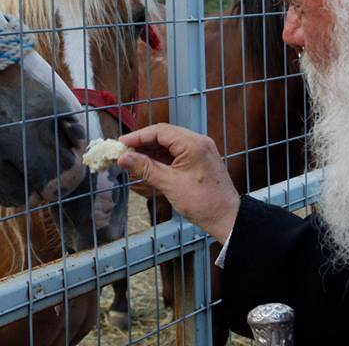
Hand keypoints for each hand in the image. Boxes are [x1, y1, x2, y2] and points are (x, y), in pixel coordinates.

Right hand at [118, 124, 239, 242]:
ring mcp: (200, 150)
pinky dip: (162, 158)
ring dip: (151, 151)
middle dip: (143, 143)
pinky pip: (177, 153)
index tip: (121, 143)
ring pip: (170, 144)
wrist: (227, 218)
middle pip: (165, 135)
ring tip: (133, 160)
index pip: (160, 131)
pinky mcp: (199, 160)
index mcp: (193, 144)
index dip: (138, 136)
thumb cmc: (203, 202)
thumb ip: (146, 168)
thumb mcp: (170, 184)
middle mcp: (198, 142)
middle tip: (124, 152)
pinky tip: (148, 166)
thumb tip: (124, 158)